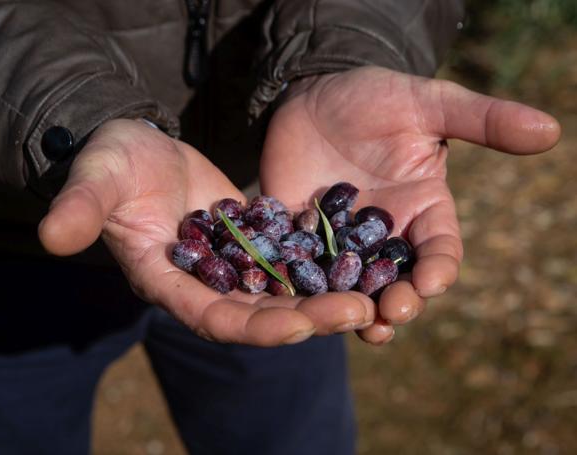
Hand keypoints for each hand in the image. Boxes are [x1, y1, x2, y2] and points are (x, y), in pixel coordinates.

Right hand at [38, 119, 375, 345]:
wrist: (136, 146)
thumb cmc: (111, 160)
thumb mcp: (98, 176)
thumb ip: (79, 206)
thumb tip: (50, 235)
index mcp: (166, 281)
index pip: (211, 317)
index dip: (254, 326)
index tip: (300, 327)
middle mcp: (202, 284)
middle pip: (257, 314)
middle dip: (306, 318)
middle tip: (359, 312)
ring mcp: (229, 266)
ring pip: (281, 294)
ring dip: (324, 298)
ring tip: (373, 296)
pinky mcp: (250, 243)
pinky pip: (289, 261)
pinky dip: (322, 267)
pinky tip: (361, 263)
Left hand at [261, 66, 560, 344]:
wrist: (315, 93)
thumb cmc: (376, 97)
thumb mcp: (429, 102)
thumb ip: (481, 119)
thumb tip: (550, 129)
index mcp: (421, 210)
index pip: (438, 250)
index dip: (437, 269)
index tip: (430, 283)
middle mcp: (382, 234)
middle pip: (395, 280)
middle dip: (396, 301)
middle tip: (389, 315)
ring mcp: (338, 239)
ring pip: (349, 286)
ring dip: (351, 308)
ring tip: (353, 324)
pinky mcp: (297, 234)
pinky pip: (298, 265)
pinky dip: (299, 284)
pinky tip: (295, 301)